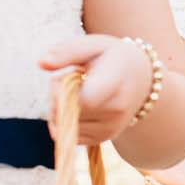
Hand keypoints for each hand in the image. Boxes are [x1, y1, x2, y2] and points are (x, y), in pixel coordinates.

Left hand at [39, 36, 155, 144]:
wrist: (143, 79)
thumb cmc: (113, 58)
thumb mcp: (94, 45)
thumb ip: (67, 52)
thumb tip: (41, 63)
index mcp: (115, 83)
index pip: (84, 101)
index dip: (63, 93)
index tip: (62, 78)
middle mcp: (116, 110)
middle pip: (69, 113)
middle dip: (56, 98)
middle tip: (67, 80)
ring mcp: (111, 128)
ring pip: (66, 126)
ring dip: (60, 110)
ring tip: (76, 92)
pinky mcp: (104, 139)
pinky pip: (70, 135)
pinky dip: (67, 122)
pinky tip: (79, 106)